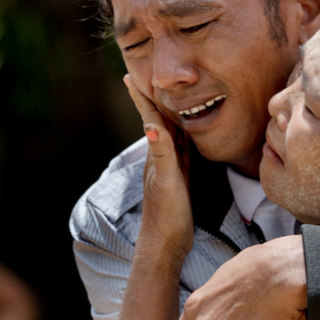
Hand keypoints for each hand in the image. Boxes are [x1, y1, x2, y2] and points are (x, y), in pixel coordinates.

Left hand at [124, 75, 193, 266]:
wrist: (166, 245)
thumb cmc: (166, 215)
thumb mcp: (167, 182)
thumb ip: (162, 153)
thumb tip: (150, 124)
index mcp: (158, 153)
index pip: (150, 118)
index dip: (141, 97)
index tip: (130, 74)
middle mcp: (162, 157)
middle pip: (160, 121)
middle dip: (156, 99)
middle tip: (151, 75)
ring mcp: (171, 167)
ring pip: (172, 134)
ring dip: (170, 115)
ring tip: (170, 96)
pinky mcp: (182, 178)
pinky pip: (184, 149)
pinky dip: (185, 136)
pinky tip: (189, 132)